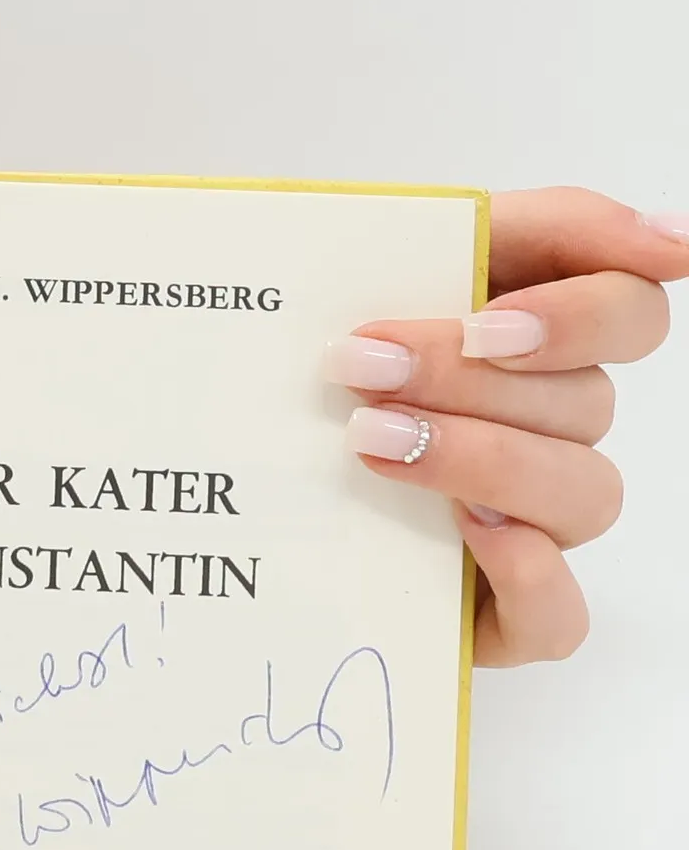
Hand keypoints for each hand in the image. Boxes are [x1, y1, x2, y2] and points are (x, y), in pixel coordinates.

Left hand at [323, 188, 685, 665]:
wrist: (215, 517)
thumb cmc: (292, 391)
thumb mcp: (343, 288)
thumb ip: (453, 232)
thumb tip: (635, 232)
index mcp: (529, 345)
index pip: (627, 308)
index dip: (582, 309)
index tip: (488, 319)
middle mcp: (549, 433)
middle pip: (584, 398)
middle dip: (468, 379)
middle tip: (361, 368)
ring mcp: (534, 527)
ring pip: (583, 491)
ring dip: (483, 457)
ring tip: (370, 440)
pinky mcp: (500, 617)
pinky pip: (558, 616)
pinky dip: (531, 577)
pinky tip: (472, 537)